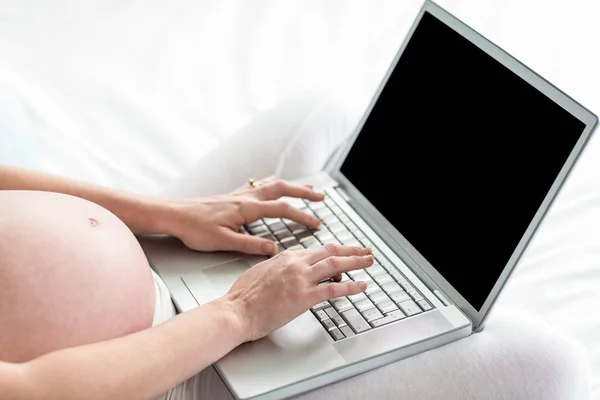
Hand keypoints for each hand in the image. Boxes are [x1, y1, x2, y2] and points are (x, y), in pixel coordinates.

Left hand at [163, 177, 324, 254]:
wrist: (173, 215)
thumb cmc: (194, 229)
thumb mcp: (223, 242)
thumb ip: (250, 245)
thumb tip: (274, 249)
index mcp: (247, 209)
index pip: (282, 209)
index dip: (302, 216)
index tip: (316, 223)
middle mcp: (245, 197)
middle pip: (282, 189)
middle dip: (303, 192)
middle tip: (320, 196)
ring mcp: (238, 194)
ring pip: (271, 184)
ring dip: (290, 185)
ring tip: (304, 187)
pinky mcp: (231, 196)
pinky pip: (257, 185)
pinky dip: (271, 184)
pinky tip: (271, 185)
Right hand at [222, 244, 372, 341]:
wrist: (235, 311)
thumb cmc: (242, 297)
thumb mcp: (259, 272)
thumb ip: (275, 268)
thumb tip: (282, 270)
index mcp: (284, 257)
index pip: (315, 250)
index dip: (333, 251)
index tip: (343, 251)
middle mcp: (295, 263)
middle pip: (330, 251)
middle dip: (351, 250)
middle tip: (365, 251)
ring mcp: (300, 279)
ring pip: (335, 264)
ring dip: (356, 262)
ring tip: (369, 262)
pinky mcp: (303, 297)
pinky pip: (333, 288)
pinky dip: (351, 286)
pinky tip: (362, 285)